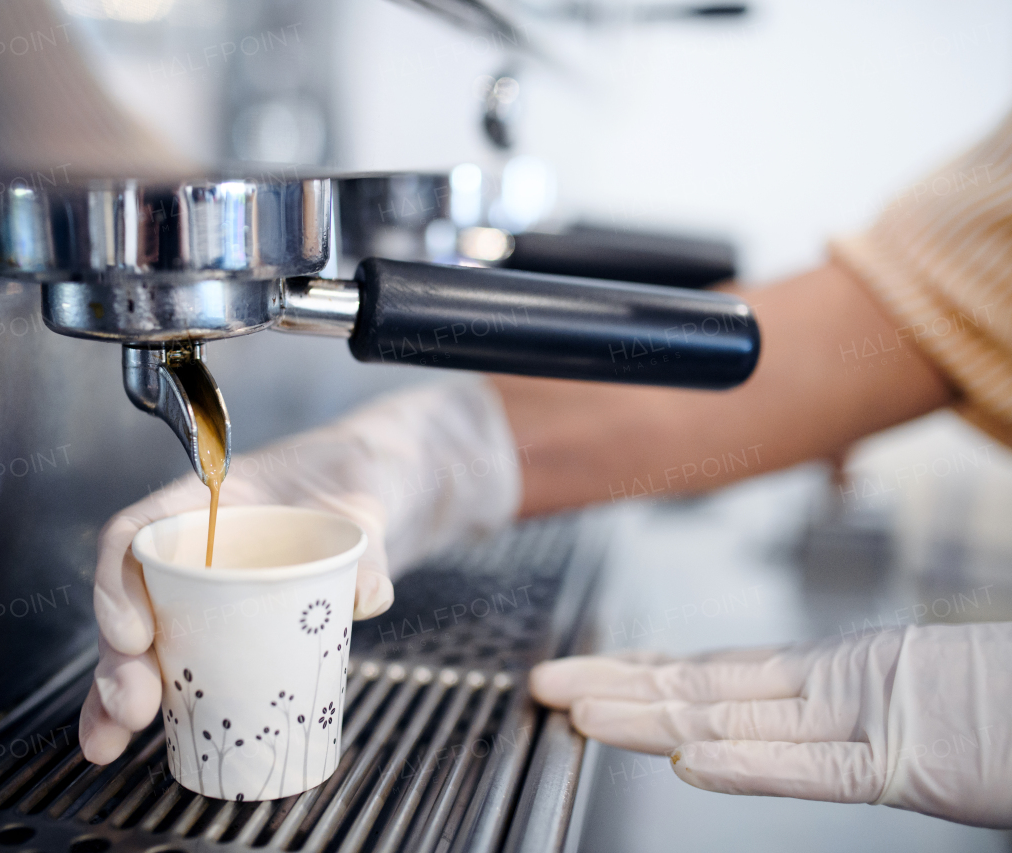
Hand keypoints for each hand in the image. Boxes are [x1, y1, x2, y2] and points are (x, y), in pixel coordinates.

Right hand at [80, 377, 521, 763]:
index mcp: (208, 502)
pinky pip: (181, 664)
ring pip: (141, 642)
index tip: (135, 635)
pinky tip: (135, 742)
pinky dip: (158, 705)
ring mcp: (204, 592)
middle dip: (117, 661)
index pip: (140, 533)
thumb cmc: (353, 481)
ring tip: (109, 742)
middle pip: (131, 603)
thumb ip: (368, 543)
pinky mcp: (226, 629)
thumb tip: (367, 596)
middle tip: (132, 708)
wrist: (372, 495)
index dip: (121, 583)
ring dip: (116, 695)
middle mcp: (193, 549)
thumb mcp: (365, 495)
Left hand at [530, 623, 1011, 827]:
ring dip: (649, 714)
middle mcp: (837, 688)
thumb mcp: (911, 718)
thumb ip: (838, 727)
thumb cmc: (1006, 711)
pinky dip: (750, 761)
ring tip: (580, 711)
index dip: (647, 677)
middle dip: (618, 686)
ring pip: (737, 713)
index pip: (719, 680)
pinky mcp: (911, 754)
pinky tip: (685, 759)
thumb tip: (749, 733)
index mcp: (839, 681)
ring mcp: (870, 711)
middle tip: (547, 684)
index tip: (592, 678)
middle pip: (704, 688)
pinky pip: (816, 764)